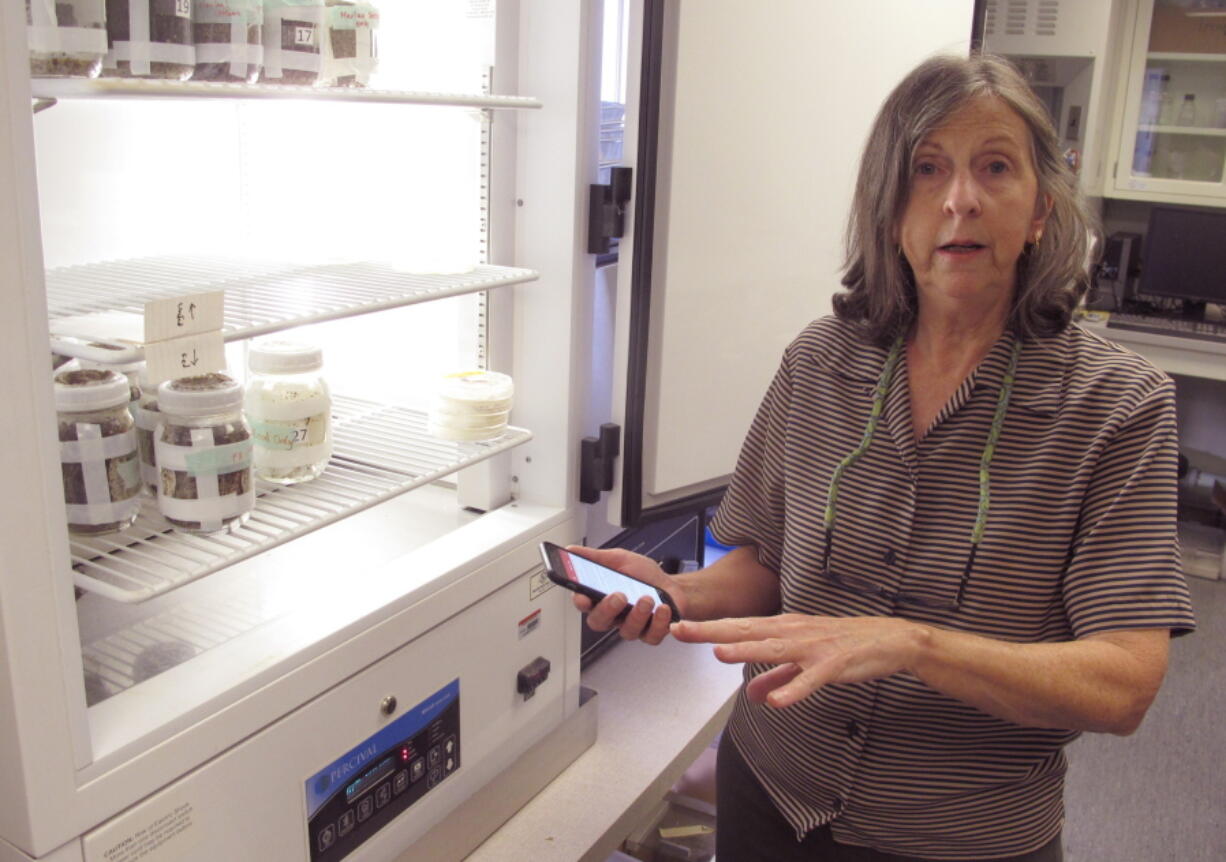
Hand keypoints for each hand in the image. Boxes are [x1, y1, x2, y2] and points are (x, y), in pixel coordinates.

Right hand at [565, 545, 686, 645]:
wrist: (673, 585)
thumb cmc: (644, 575)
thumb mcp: (618, 559)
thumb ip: (595, 557)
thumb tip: (571, 550)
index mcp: (601, 597)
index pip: (583, 603)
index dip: (581, 601)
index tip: (584, 596)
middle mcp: (614, 615)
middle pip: (599, 622)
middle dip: (607, 610)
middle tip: (619, 596)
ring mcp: (631, 626)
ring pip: (626, 631)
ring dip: (637, 614)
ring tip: (648, 598)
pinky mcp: (650, 634)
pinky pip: (650, 636)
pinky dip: (658, 623)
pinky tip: (663, 609)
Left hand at [670, 613, 926, 707]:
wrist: (889, 640)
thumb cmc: (844, 645)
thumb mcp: (804, 661)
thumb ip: (776, 676)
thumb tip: (751, 696)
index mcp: (783, 628)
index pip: (739, 628)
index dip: (708, 628)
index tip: (677, 627)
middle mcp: (793, 632)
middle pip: (747, 631)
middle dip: (712, 631)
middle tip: (680, 629)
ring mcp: (813, 647)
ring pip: (774, 649)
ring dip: (746, 652)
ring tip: (718, 653)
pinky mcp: (834, 664)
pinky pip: (811, 680)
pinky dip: (793, 689)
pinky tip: (775, 701)